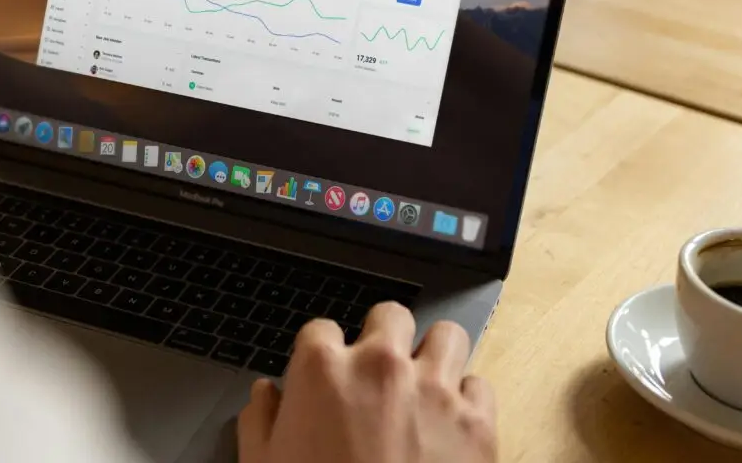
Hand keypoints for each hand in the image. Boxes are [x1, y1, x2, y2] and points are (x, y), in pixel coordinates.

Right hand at [239, 303, 497, 462]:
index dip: (322, 354)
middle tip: (379, 372)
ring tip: (423, 384)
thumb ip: (261, 422)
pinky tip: (451, 425)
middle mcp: (381, 366)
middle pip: (390, 315)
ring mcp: (434, 390)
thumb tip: (265, 396)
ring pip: (447, 336)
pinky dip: (468, 402)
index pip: (320, 329)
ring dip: (434, 355)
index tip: (326, 375)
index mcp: (322, 370)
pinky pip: (480, 386)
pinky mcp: (477, 423)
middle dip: (384, 338)